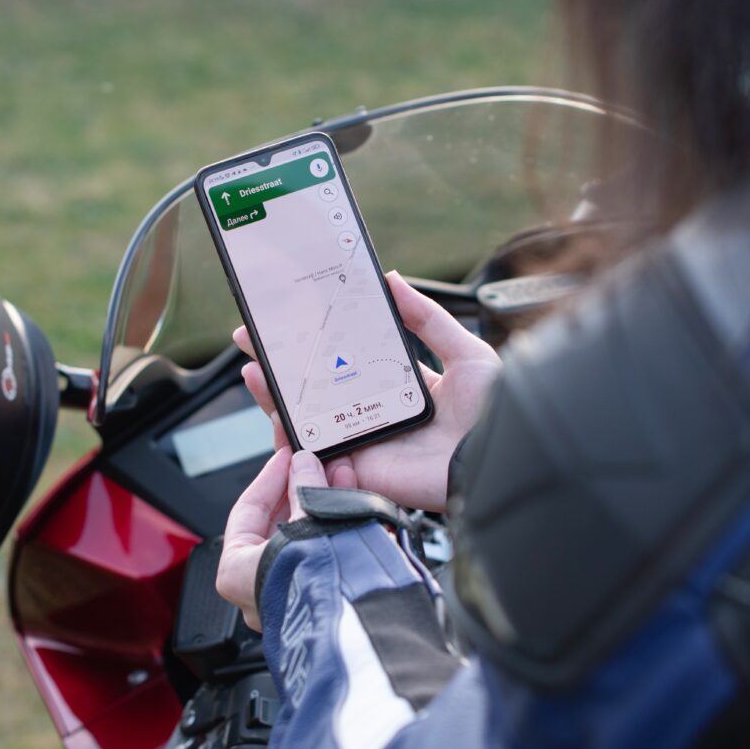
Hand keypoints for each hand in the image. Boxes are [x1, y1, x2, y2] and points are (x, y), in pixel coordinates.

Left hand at [216, 449, 352, 630]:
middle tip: (316, 466)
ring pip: (301, 539)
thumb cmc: (317, 582)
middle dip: (300, 490)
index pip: (248, 509)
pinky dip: (333, 531)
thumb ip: (304, 487)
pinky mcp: (319, 602)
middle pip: (275, 523)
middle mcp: (256, 590)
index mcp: (236, 572)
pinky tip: (352, 509)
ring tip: (340, 480)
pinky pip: (320, 556)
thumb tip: (304, 463)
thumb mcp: (309, 519)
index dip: (270, 477)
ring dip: (320, 506)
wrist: (357, 626)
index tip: (287, 457)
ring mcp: (288, 598)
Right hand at [234, 271, 499, 511]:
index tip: (293, 321)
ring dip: (275, 396)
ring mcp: (366, 443)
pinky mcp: (359, 468)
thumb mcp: (465, 352)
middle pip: (320, 389)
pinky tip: (272, 408)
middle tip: (256, 340)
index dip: (320, 342)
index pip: (349, 362)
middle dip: (285, 365)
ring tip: (253, 368)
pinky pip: (317, 455)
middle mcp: (379, 416)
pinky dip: (290, 437)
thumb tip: (393, 280)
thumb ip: (427, 317)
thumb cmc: (493, 412)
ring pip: (309, 420)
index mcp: (401, 388)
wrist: (496, 460)